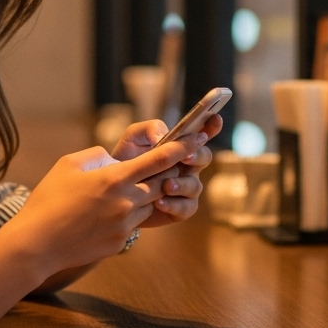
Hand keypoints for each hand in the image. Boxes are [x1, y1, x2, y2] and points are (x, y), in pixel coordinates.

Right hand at [11, 136, 203, 271]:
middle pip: (162, 182)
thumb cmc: (49, 199)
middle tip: (169, 164)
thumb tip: (115, 160)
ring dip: (143, 196)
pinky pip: (133, 224)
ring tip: (117, 194)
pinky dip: (126, 216)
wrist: (36, 244)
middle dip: (167, 173)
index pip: (159, 160)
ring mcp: (125, 224)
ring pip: (148, 205)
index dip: (181, 148)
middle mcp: (126, 201)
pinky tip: (102, 216)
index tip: (196, 138)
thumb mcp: (69, 164)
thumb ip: (99, 156)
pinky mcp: (119, 242)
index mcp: (115, 178)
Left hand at [109, 115, 223, 228]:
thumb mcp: (133, 138)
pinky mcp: (180, 209)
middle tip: (186, 157)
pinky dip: (174, 205)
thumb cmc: (126, 160)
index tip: (215, 118)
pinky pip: (186, 208)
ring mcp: (186, 188)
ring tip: (166, 185)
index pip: (202, 134)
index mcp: (181, 146)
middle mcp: (189, 166)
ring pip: (195, 185)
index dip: (211, 126)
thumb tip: (163, 137)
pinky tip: (159, 202)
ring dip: (182, 185)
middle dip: (198, 156)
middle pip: (205, 157)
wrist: (112, 191)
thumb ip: (149, 129)